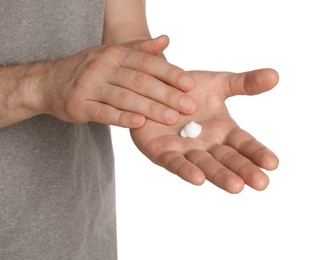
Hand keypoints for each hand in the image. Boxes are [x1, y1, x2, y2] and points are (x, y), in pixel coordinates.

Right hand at [38, 36, 196, 127]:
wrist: (47, 82)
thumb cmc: (86, 70)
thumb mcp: (111, 54)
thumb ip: (139, 50)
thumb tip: (166, 40)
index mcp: (114, 54)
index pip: (147, 62)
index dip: (170, 73)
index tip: (190, 85)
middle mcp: (102, 66)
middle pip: (140, 81)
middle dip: (167, 94)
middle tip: (189, 106)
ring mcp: (90, 86)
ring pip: (125, 97)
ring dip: (151, 108)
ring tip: (172, 118)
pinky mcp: (80, 105)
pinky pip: (104, 113)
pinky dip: (123, 118)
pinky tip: (140, 123)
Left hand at [130, 69, 278, 192]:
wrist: (154, 86)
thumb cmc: (187, 90)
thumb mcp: (218, 83)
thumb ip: (244, 83)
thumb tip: (275, 75)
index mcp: (223, 131)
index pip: (244, 144)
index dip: (258, 153)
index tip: (274, 164)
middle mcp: (206, 144)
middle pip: (228, 159)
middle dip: (243, 170)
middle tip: (262, 184)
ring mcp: (184, 150)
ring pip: (204, 164)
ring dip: (219, 175)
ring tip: (236, 186)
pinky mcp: (161, 152)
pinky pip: (174, 162)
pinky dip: (186, 170)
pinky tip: (198, 179)